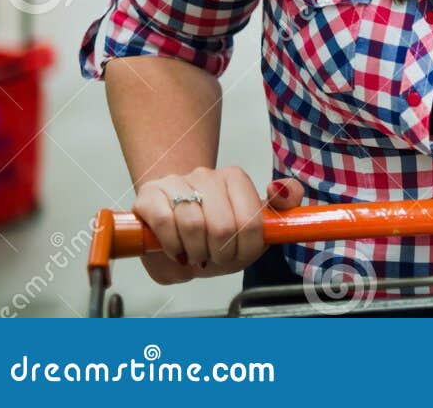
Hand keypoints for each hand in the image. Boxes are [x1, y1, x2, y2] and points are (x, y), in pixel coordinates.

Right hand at [132, 168, 303, 284]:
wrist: (172, 229)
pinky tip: (175, 249)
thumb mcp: (251, 227)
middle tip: (213, 258)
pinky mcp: (149, 195)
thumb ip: (281, 207)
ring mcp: (176, 182)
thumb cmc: (213, 231)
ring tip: (194, 253)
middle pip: (223, 226)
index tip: (236, 255)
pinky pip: (166, 223)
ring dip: (195, 252)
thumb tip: (283, 188)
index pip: (251, 220)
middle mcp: (206, 175)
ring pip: (193, 225)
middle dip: (219, 254)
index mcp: (234, 178)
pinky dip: (172, 246)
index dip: (244, 248)